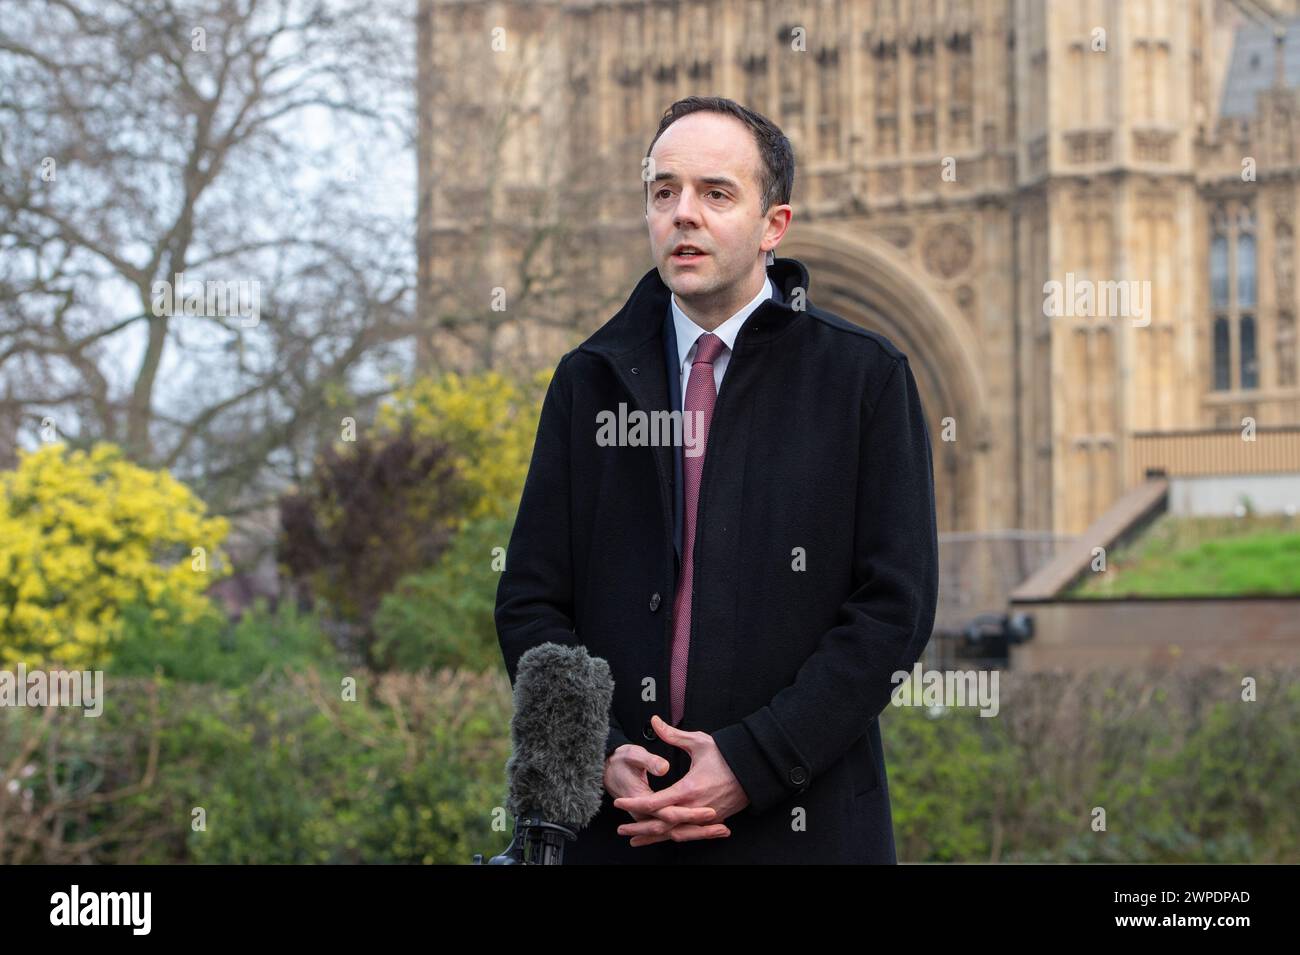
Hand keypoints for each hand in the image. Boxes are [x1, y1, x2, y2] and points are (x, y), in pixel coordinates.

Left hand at [611, 714, 749, 845]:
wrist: (755, 771)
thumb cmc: (728, 756)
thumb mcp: (700, 742)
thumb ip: (673, 735)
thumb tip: (654, 721)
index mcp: (689, 789)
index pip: (654, 802)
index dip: (634, 804)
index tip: (618, 803)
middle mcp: (695, 808)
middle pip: (660, 824)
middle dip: (638, 827)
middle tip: (620, 829)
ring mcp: (704, 818)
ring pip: (673, 834)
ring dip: (652, 837)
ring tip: (633, 839)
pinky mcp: (712, 822)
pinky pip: (688, 834)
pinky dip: (671, 838)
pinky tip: (660, 839)